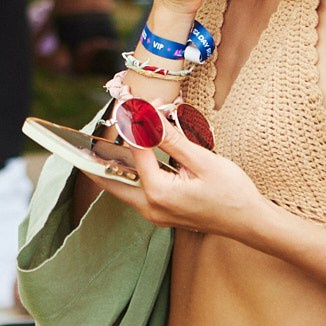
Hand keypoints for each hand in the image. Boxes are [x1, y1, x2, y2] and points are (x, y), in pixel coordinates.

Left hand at [91, 114, 267, 240]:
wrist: (249, 222)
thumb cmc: (231, 192)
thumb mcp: (202, 161)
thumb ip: (171, 140)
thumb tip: (149, 117)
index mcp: (158, 193)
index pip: (135, 153)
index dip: (130, 125)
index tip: (123, 103)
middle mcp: (151, 207)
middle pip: (112, 182)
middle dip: (95, 162)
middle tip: (75, 145)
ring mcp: (155, 214)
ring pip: (123, 189)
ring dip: (111, 170)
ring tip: (96, 149)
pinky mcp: (162, 214)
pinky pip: (136, 193)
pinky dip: (128, 177)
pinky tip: (126, 162)